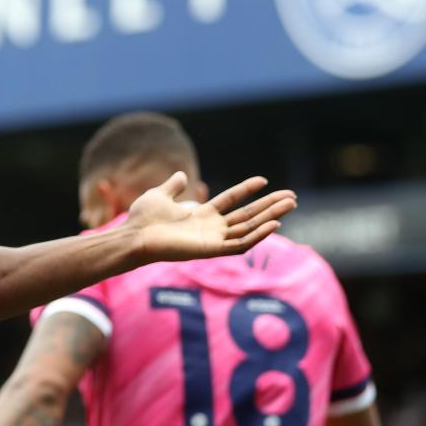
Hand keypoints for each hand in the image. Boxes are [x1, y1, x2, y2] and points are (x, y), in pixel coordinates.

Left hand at [127, 172, 295, 262]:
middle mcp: (210, 228)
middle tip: (292, 197)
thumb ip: (172, 187)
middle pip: (246, 215)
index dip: (246, 190)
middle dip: (269, 206)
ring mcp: (212, 239)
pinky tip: (274, 224)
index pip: (230, 201)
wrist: (133, 235)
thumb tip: (180, 174)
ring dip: (270, 216)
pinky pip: (240, 244)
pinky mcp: (211, 251)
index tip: (263, 179)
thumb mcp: (159, 195)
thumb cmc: (142, 219)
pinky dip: (257, 235)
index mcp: (200, 216)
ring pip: (249, 228)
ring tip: (290, 204)